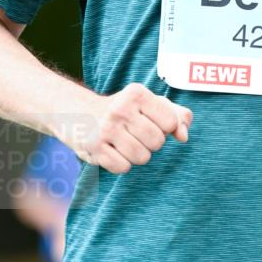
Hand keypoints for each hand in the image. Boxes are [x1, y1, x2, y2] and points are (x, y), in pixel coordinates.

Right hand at [72, 83, 192, 174]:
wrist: (77, 112)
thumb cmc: (124, 111)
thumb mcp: (150, 104)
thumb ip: (177, 116)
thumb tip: (184, 136)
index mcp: (137, 94)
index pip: (170, 123)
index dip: (164, 128)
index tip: (149, 122)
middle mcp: (120, 109)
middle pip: (157, 142)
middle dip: (151, 143)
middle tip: (135, 134)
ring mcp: (105, 128)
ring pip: (142, 158)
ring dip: (137, 155)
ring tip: (124, 143)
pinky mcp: (93, 147)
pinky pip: (123, 168)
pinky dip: (121, 164)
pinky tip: (112, 151)